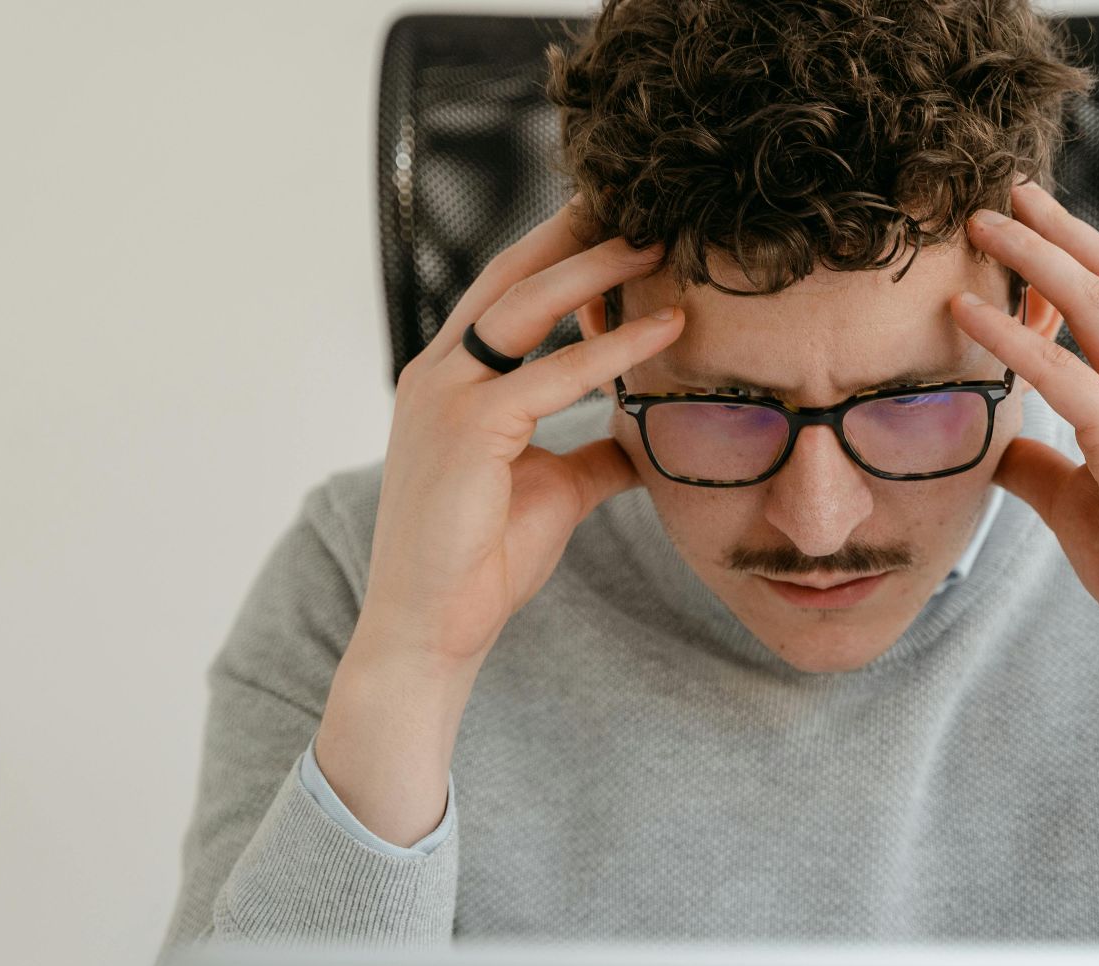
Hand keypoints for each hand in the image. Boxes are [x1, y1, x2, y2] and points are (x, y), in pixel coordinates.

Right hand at [361, 200, 684, 666]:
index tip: (616, 222)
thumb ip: (592, 452)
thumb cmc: (482, 561)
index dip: (559, 252)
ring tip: (659, 243)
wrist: (432, 629)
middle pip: (511, 277)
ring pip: (528, 307)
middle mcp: (437, 375)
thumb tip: (644, 438)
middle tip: (639, 202)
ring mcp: (444, 397)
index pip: (504, 292)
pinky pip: (554, 372)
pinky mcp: (469, 430)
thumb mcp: (553, 489)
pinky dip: (613, 347)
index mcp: (447, 381)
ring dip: (598, 270)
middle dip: (575, 234)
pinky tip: (666, 327)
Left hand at [952, 180, 1098, 694]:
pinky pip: (1067, 377)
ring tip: (982, 226)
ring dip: (1035, 258)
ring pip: (1097, 308)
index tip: (1030, 219)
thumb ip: (1045, 467)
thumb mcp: (1087, 505)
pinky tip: (969, 315)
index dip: (1078, 252)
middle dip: (1057, 230)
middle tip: (1004, 191)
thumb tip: (996, 449)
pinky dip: (1014, 339)